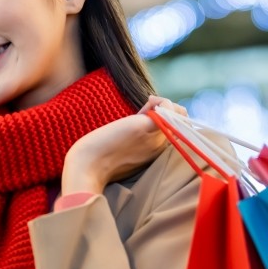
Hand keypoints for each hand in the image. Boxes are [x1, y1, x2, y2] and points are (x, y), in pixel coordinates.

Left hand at [62, 96, 186, 193]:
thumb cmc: (97, 161)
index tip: (146, 115)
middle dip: (168, 111)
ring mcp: (156, 137)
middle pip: (181, 123)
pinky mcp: (147, 126)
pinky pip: (169, 109)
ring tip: (148, 104)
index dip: (167, 120)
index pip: (176, 133)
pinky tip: (149, 100)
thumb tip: (144, 115)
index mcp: (155, 154)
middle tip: (146, 109)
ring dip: (166, 105)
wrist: (87, 168)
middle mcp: (160, 147)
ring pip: (180, 115)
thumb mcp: (123, 149)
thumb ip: (134, 136)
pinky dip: (163, 101)